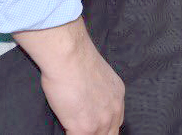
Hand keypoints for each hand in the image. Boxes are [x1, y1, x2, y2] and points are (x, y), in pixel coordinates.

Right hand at [15, 19, 123, 134]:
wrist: (70, 56)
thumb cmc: (76, 58)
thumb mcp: (97, 76)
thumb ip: (97, 92)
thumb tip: (86, 100)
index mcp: (118, 95)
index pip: (116, 122)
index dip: (103, 127)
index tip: (92, 126)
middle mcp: (114, 110)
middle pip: (110, 134)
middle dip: (96, 133)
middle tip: (82, 129)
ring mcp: (100, 121)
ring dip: (82, 134)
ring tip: (71, 128)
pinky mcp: (84, 128)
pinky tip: (63, 128)